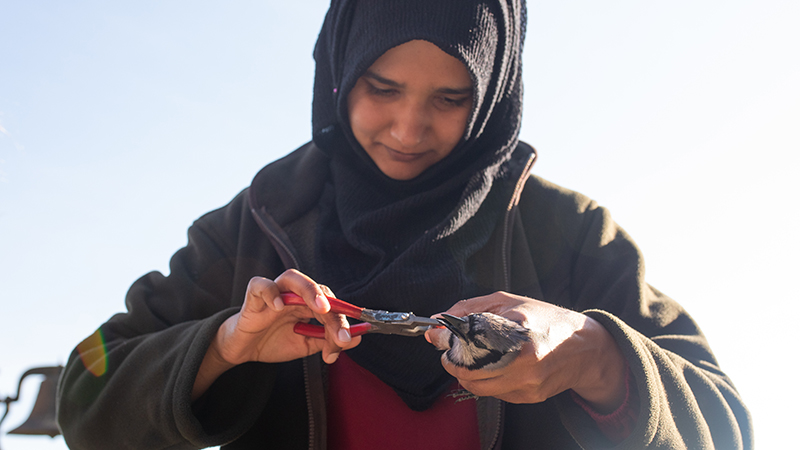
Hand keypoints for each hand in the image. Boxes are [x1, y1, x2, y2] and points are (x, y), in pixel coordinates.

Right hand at [192, 269, 360, 398]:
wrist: (244, 349)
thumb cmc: (274, 341)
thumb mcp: (306, 345)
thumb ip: (328, 341)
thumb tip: (356, 338)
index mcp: (309, 303)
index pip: (332, 305)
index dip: (342, 321)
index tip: (349, 340)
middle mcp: (295, 293)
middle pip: (319, 290)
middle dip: (333, 312)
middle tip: (341, 334)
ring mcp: (275, 292)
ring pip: (294, 277)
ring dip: (310, 290)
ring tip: (321, 308)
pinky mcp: (254, 295)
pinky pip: (261, 285)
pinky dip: (271, 292)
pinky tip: (279, 307)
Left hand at [425, 292, 626, 412]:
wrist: (587, 347)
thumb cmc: (548, 320)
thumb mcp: (509, 302)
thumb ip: (470, 308)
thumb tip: (439, 319)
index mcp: (519, 335)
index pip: (470, 346)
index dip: (450, 345)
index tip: (442, 340)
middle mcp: (525, 364)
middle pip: (469, 374)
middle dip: (454, 363)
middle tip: (454, 352)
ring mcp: (528, 384)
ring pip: (478, 388)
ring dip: (469, 375)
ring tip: (478, 357)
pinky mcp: (529, 397)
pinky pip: (495, 394)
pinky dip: (489, 381)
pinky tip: (500, 367)